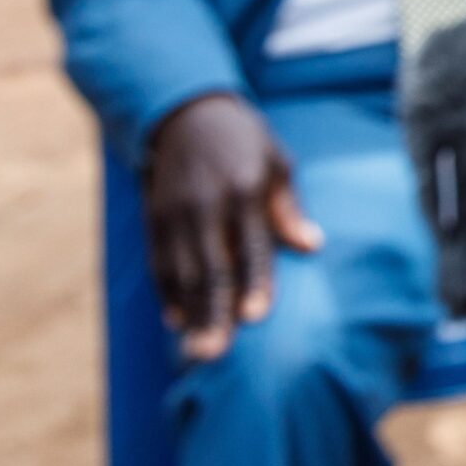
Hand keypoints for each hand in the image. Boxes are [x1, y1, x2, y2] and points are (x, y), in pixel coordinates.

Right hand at [144, 93, 323, 361]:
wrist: (186, 112)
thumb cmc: (244, 142)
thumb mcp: (277, 162)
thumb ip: (289, 207)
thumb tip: (312, 246)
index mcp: (244, 189)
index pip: (251, 245)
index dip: (253, 282)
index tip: (255, 317)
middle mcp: (206, 204)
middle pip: (211, 267)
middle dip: (213, 312)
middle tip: (215, 353)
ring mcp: (174, 213)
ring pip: (181, 272)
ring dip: (189, 314)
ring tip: (195, 351)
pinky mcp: (152, 218)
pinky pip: (158, 262)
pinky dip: (166, 293)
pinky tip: (175, 320)